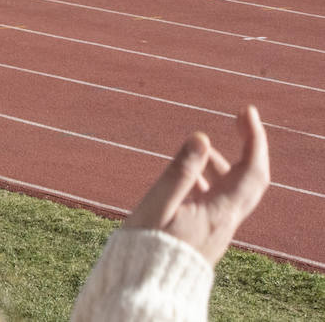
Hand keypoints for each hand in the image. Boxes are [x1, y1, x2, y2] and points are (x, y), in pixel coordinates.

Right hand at [125, 105, 269, 265]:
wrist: (146, 289)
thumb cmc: (146, 248)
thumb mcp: (158, 204)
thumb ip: (179, 171)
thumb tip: (201, 137)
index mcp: (219, 212)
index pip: (251, 170)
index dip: (254, 138)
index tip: (245, 111)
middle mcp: (226, 221)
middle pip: (252, 178)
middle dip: (249, 146)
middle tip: (238, 119)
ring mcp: (218, 229)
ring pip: (235, 190)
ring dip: (225, 163)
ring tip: (199, 149)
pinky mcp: (207, 236)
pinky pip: (222, 202)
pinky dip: (212, 181)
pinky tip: (188, 180)